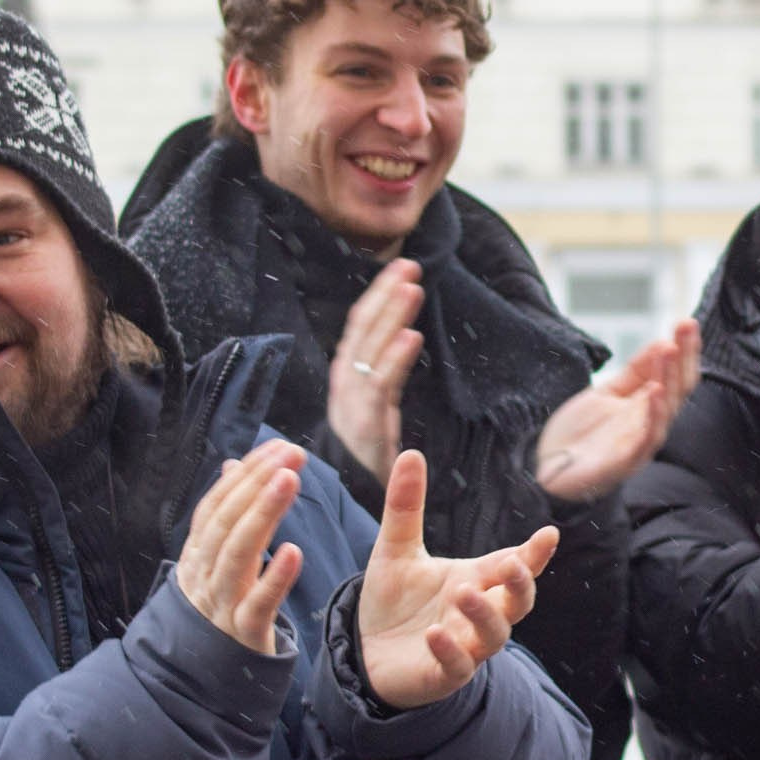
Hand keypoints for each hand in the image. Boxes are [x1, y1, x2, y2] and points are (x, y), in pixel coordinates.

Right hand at [174, 440, 306, 655]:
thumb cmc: (223, 609)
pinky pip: (257, 604)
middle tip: (292, 455)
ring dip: (263, 514)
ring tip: (290, 482)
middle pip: (226, 523)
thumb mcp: (221, 562)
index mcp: (198, 555)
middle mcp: (203, 575)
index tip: (279, 446)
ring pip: (236, 555)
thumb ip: (228, 516)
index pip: (217, 505)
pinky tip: (294, 551)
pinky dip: (274, 578)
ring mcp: (220, 604)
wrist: (211, 680)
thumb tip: (231, 464)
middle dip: (257, 484)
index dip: (246, 474)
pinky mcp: (243, 633)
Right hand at [327, 258, 424, 480]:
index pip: (361, 324)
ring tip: (413, 288)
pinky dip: (395, 358)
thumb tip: (401, 335)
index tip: (402, 269)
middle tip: (410, 264)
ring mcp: (352, 400)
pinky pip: (381, 384)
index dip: (380, 294)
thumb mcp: (376, 404)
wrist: (351, 496)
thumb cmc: (366, 450)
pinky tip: (413, 337)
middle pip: (364, 327)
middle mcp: (346, 380)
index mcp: (348, 373)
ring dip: (392, 315)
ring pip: (372, 348)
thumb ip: (384, 370)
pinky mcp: (365, 422)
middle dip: (385, 293)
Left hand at [359, 450, 561, 708]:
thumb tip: (411, 453)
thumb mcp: (395, 549)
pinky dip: (450, 651)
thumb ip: (405, 506)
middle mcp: (478, 613)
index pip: (512, 564)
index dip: (534, 554)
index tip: (550, 534)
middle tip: (513, 565)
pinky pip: (457, 666)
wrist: (364, 651)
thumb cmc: (393, 601)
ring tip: (464, 593)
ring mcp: (465, 647)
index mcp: (475, 580)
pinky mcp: (442, 675)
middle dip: (521, 584)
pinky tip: (435, 634)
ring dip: (486, 615)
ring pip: (495, 635)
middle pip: (517, 602)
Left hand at [536, 319, 701, 500]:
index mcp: (647, 408)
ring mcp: (639, 445)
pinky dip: (653, 416)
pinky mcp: (624, 463)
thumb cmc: (580, 435)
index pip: (675, 375)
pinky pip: (645, 440)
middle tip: (685, 325)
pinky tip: (655, 392)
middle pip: (677, 389)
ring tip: (670, 351)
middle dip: (683, 356)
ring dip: (669, 379)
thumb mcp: (606, 393)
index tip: (687, 322)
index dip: (684, 350)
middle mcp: (649, 424)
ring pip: (665, 412)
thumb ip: (634, 373)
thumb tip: (662, 342)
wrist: (547, 471)